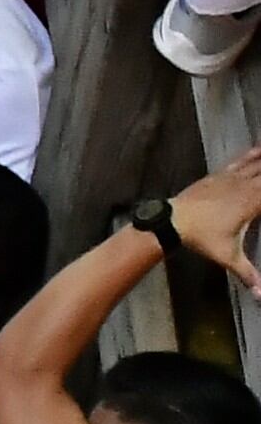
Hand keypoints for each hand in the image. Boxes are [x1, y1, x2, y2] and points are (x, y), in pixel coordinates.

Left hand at [173, 144, 260, 290]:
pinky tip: (259, 149)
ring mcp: (231, 178)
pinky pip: (240, 161)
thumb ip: (248, 275)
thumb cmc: (201, 238)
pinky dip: (253, 154)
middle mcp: (244, 186)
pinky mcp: (218, 175)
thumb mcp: (228, 257)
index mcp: (252, 203)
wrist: (172, 220)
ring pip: (257, 164)